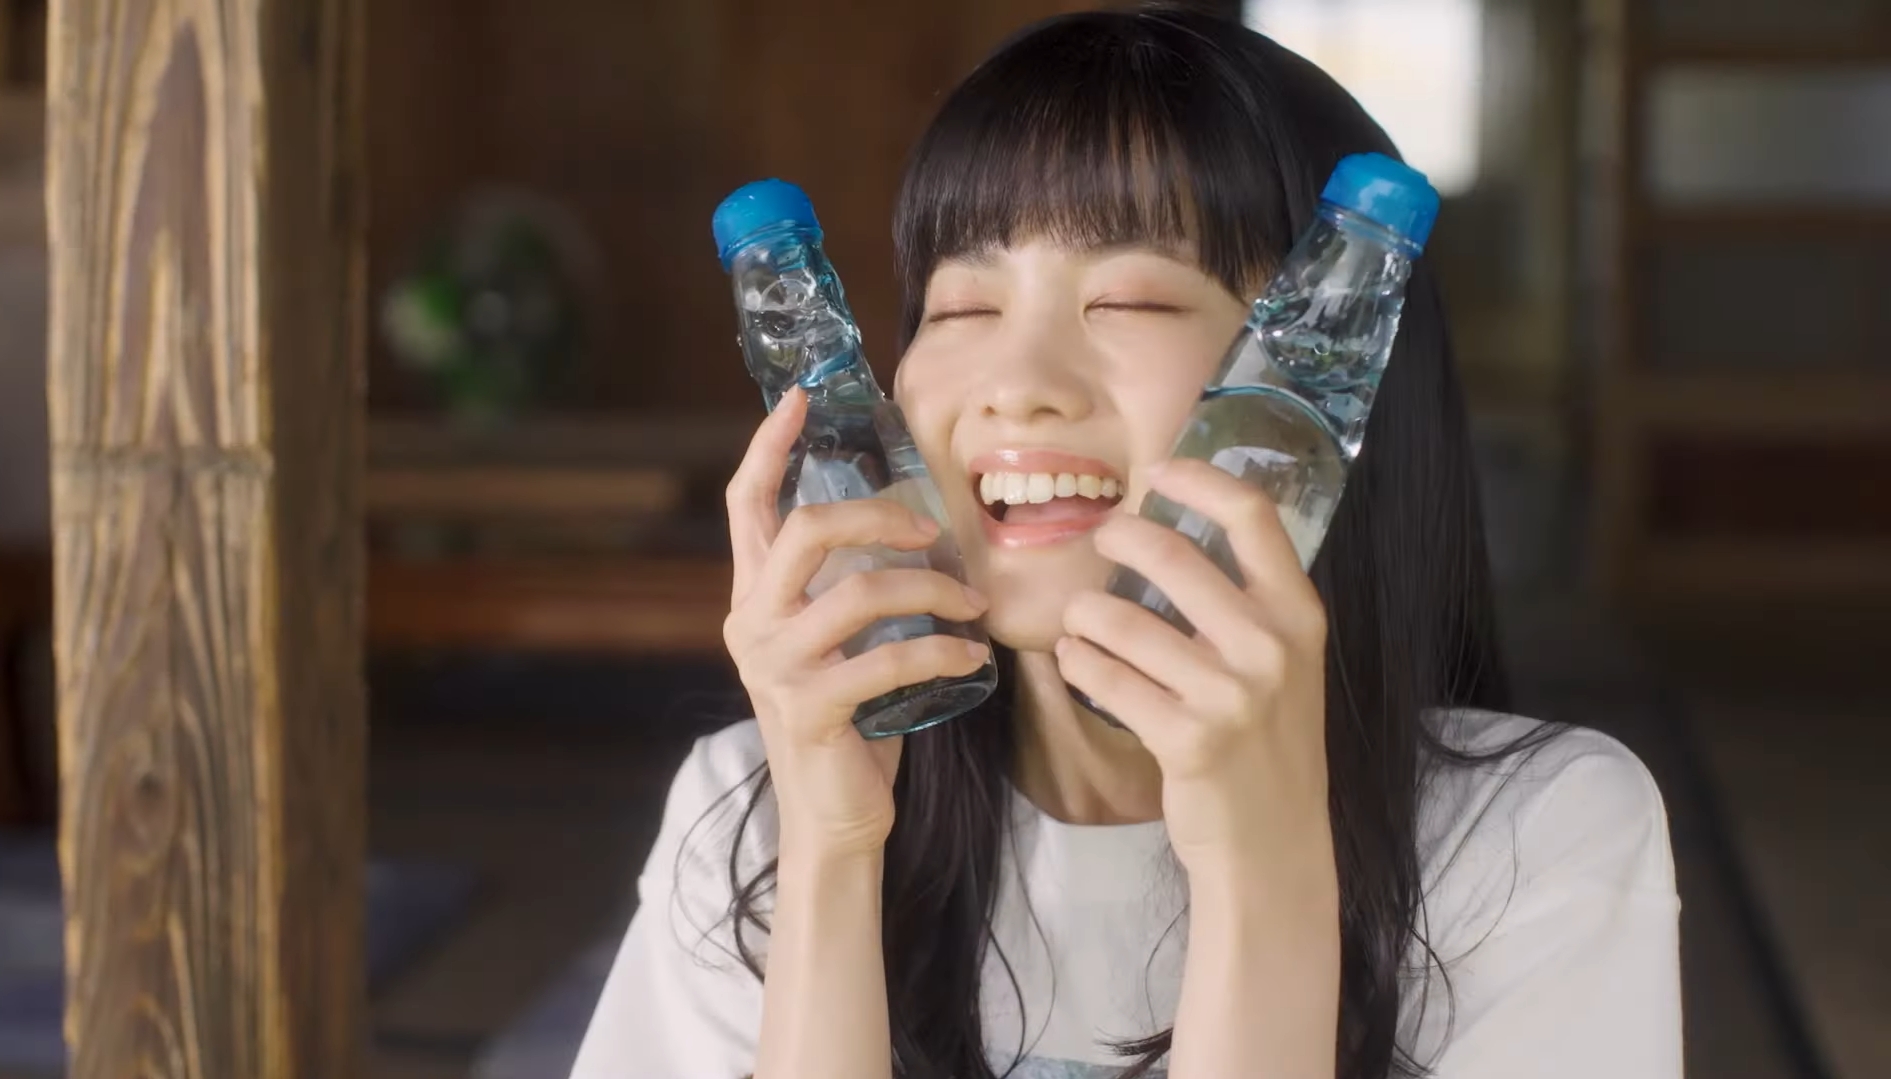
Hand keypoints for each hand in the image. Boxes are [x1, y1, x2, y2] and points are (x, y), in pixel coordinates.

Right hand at [723, 388, 991, 861]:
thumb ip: (849, 585)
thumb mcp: (841, 641)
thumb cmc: (852, 718)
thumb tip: (912, 519)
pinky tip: (975, 657)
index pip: (748, 504)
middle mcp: (751, 622)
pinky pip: (890, 659)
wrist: (836, 815)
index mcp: (753, 595)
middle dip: (878, 514)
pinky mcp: (810, 707)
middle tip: (932, 527)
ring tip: (971, 602)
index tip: (802, 399)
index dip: (770, 446)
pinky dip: (945, 652)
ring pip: (861, 591)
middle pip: (806, 529)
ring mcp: (774, 666)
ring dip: (932, 588)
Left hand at [1056, 458, 1331, 882]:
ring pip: (1120, 621)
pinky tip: (1074, 661)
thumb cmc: (1267, 742)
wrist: (1274, 843)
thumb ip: (1246, 602)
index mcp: (1298, 614)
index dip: (1199, 480)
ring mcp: (1230, 695)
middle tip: (1101, 540)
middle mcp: (1270, 647)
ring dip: (1084, 613)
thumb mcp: (1284, 663)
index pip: (1253, 516)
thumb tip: (1171, 532)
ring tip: (1079, 620)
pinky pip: (1104, 678)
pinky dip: (1076, 663)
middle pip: (1172, 556)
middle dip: (1119, 538)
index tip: (1158, 470)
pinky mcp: (1187, 739)